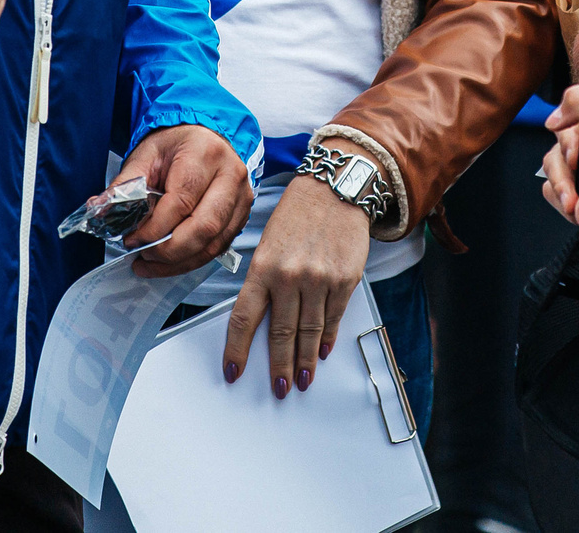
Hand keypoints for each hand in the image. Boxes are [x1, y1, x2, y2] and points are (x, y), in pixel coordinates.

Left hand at [116, 124, 252, 276]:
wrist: (204, 137)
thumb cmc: (176, 145)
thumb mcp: (145, 156)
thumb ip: (124, 185)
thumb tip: (99, 210)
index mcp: (205, 154)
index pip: (181, 202)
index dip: (154, 228)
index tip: (131, 239)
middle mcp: (230, 175)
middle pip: (203, 227)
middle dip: (169, 251)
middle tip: (143, 255)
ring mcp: (241, 196)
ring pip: (214, 242)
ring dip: (180, 262)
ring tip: (152, 263)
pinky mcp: (242, 213)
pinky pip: (220, 246)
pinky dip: (194, 259)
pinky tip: (172, 261)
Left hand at [222, 176, 372, 397]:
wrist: (335, 190)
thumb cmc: (297, 215)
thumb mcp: (268, 243)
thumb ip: (264, 281)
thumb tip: (263, 322)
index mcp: (263, 267)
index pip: (244, 318)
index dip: (237, 350)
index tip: (233, 372)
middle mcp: (290, 276)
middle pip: (280, 333)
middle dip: (279, 366)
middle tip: (279, 389)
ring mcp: (319, 280)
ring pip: (309, 332)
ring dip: (305, 360)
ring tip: (303, 380)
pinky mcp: (344, 280)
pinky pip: (333, 318)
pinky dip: (328, 338)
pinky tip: (323, 351)